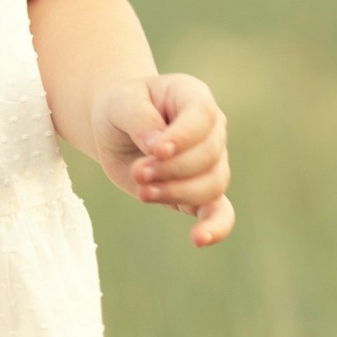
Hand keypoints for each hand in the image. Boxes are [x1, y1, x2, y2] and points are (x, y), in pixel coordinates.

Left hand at [92, 72, 232, 246]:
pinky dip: (215, 227)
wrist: (115, 127)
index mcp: (193, 97)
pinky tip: (199, 239)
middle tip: (138, 171)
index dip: (183, 137)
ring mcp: (210, 162)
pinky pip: (220, 212)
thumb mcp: (120, 102)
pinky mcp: (199, 193)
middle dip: (171, 169)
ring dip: (177, 192)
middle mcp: (211, 130)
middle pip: (208, 155)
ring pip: (212, 184)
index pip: (202, 116)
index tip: (156, 150)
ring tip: (142, 192)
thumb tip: (158, 148)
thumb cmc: (120, 107)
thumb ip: (139, 119)